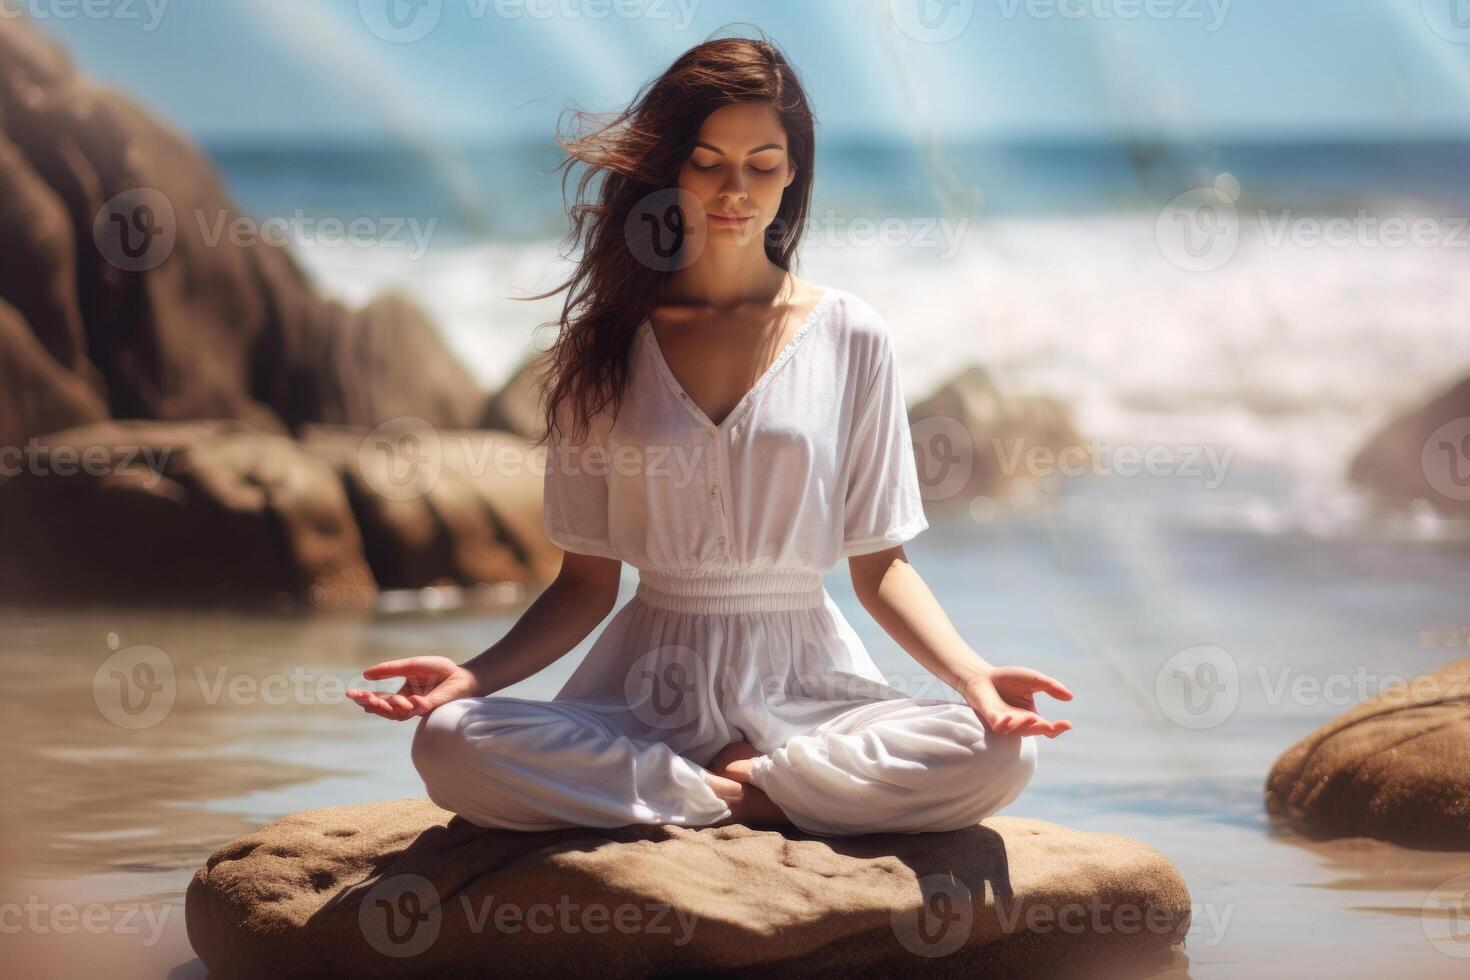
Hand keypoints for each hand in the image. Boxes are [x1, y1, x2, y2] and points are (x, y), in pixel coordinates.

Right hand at [346, 656, 480, 720]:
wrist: (463, 675)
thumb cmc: (439, 670)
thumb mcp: (411, 666)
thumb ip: (391, 670)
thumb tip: (366, 674)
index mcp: (401, 696)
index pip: (379, 700)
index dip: (365, 698)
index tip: (350, 694)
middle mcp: (408, 706)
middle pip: (385, 711)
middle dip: (374, 706)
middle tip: (364, 699)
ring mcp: (420, 709)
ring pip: (400, 714)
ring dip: (393, 707)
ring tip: (386, 700)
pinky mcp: (435, 707)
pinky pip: (422, 709)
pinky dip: (416, 705)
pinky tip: (411, 699)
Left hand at [962, 666, 1073, 737]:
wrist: (982, 676)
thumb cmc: (1008, 680)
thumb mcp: (1034, 680)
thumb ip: (1051, 687)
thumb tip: (1070, 697)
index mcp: (1031, 716)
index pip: (1048, 728)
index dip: (1059, 728)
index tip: (1068, 724)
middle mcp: (1020, 723)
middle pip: (1035, 731)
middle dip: (1043, 729)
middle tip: (1051, 725)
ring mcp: (1005, 722)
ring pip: (1017, 730)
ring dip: (1024, 726)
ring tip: (1032, 717)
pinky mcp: (990, 717)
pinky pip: (999, 726)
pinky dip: (1004, 724)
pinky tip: (1009, 718)